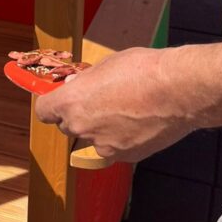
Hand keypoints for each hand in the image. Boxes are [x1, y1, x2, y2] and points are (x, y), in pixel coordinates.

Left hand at [35, 47, 193, 162]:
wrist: (177, 91)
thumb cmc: (142, 70)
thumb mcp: (106, 65)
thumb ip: (86, 81)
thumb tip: (75, 85)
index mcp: (72, 102)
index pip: (44, 111)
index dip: (51, 104)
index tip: (60, 99)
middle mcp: (82, 128)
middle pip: (67, 126)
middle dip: (78, 115)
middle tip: (98, 100)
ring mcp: (103, 146)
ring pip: (92, 139)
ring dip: (100, 128)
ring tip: (124, 110)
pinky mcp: (125, 157)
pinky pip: (113, 148)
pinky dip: (120, 138)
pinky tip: (137, 122)